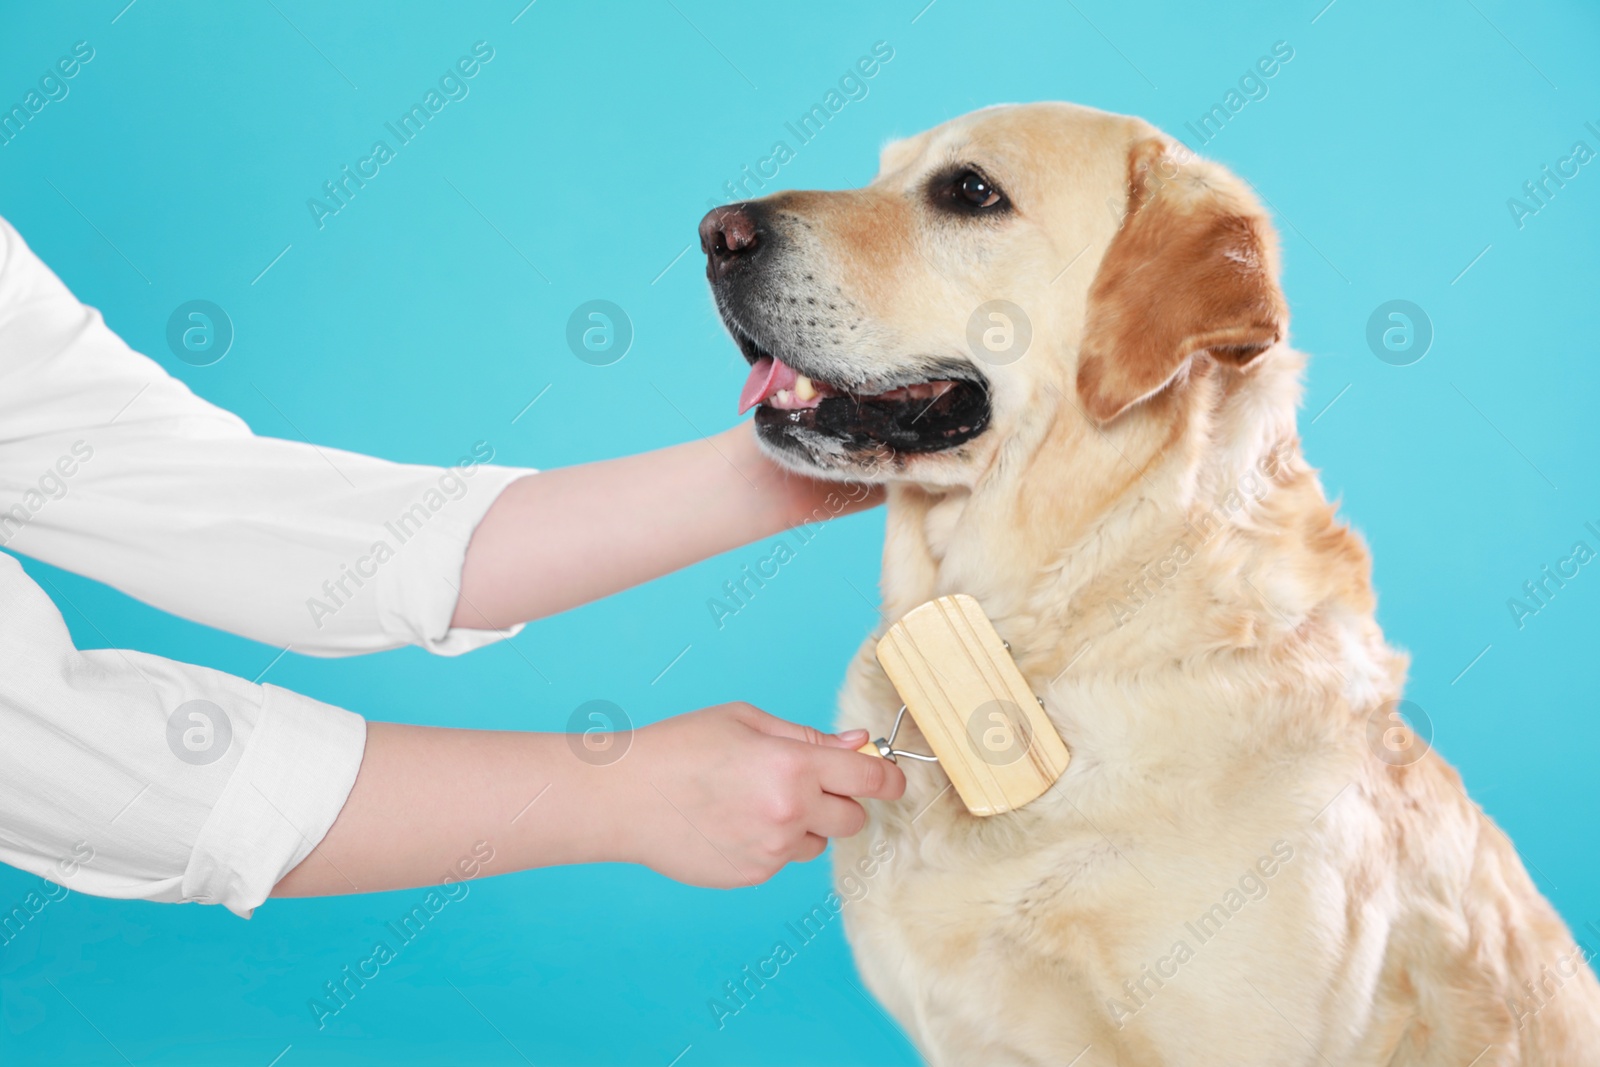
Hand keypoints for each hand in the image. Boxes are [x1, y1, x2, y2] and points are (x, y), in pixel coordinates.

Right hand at [610, 702, 905, 887]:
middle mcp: (790, 813)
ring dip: (804, 824)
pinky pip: (782, 859)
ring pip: (817, 841)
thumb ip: (807, 737)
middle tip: (808, 783)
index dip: (890, 777)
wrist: (625, 798)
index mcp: (793, 766)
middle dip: (842, 801)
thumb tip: (858, 744)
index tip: (894, 778)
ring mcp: (772, 850)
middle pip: (853, 818)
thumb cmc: (680, 747)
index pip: (870, 779)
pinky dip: (770, 843)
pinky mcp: (753, 875)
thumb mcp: (745, 721)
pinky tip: (731, 822)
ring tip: (752, 801)